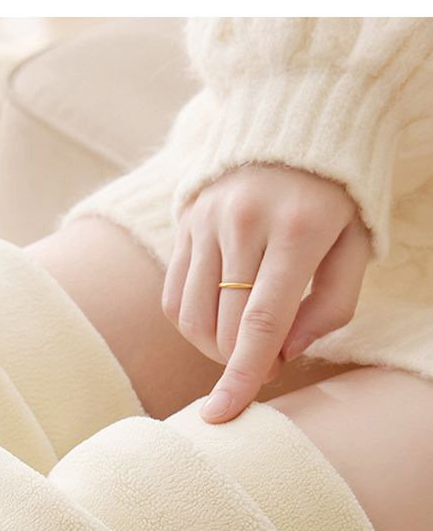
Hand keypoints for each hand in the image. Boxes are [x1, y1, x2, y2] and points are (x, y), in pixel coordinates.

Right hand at [162, 165, 370, 421]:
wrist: (297, 115)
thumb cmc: (336, 194)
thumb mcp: (356, 245)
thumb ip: (331, 306)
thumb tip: (285, 351)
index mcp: (297, 230)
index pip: (260, 322)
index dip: (241, 376)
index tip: (222, 415)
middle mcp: (244, 222)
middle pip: (223, 327)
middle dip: (242, 361)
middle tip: (272, 355)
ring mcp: (208, 219)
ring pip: (192, 317)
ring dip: (214, 347)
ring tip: (244, 338)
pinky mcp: (186, 220)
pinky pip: (174, 295)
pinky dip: (193, 323)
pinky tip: (218, 318)